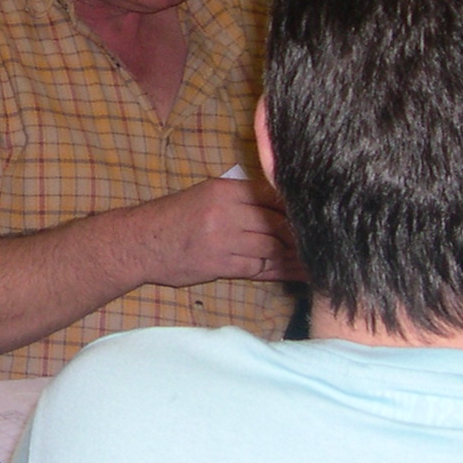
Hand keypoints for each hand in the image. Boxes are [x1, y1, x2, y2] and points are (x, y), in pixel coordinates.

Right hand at [132, 177, 301, 289]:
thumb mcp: (205, 195)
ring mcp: (223, 240)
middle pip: (277, 223)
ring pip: (272, 247)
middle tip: (323, 240)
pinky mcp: (220, 265)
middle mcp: (225, 212)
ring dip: (294, 255)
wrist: (140, 243)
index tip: (316, 214)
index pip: (272, 196)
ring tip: (316, 259)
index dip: (296, 208)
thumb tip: (281, 204)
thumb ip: (240, 198)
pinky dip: (279, 270)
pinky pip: (259, 268)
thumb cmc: (174, 217)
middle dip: (301, 234)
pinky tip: (296, 272)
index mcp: (224, 190)